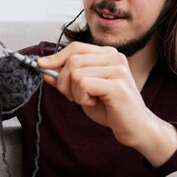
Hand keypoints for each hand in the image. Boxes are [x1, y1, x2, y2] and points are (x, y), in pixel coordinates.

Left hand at [38, 42, 176, 164]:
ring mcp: (118, 69)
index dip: (56, 56)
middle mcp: (115, 57)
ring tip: (87, 100)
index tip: (42, 66)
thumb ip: (67, 78)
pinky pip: (84, 85)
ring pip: (76, 73)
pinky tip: (95, 102)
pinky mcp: (117, 84)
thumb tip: (44, 67)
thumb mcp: (83, 91)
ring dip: (74, 92)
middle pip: (73, 60)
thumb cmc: (111, 109)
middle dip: (63, 81)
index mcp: (108, 55)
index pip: (76, 48)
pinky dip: (82, 98)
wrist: (135, 128)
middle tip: (72, 96)